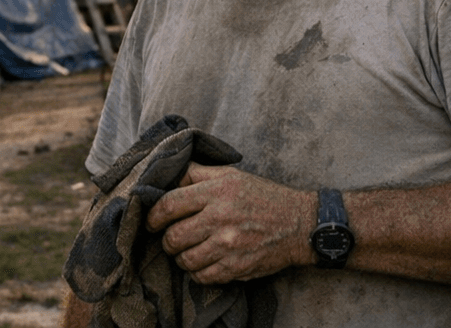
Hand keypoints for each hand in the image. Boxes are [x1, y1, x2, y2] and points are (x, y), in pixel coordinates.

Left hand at [146, 163, 311, 283]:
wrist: (299, 224)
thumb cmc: (262, 196)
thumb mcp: (230, 174)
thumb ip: (197, 173)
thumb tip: (167, 177)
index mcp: (216, 191)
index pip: (169, 205)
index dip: (153, 216)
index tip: (152, 221)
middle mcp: (220, 218)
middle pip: (173, 236)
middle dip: (166, 240)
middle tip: (170, 238)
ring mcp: (229, 245)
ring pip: (185, 259)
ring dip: (180, 258)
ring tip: (186, 251)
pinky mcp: (237, 267)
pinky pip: (203, 277)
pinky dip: (197, 273)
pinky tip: (202, 263)